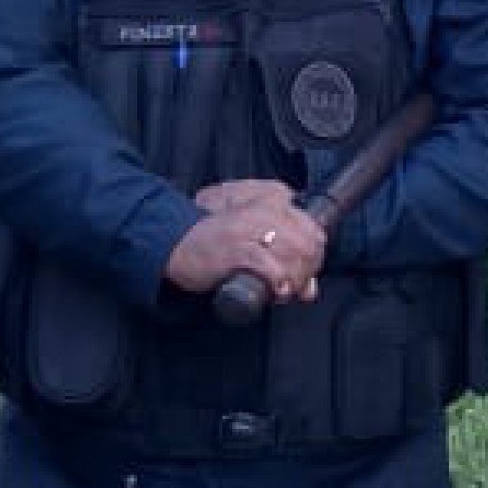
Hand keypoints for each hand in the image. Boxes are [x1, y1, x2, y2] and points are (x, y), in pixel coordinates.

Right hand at [163, 198, 326, 300]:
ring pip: (296, 254)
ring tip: (282, 290)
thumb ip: (284, 254)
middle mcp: (265, 208)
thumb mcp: (251, 233)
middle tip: (294, 285)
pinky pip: (272, 268)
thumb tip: (310, 289)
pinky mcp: (237, 248)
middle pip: (310, 242)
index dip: (314, 256)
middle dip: (307, 270)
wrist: (174, 239)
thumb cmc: (212, 237)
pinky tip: (274, 290)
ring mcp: (251, 227)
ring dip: (295, 279)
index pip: (313, 227)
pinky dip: (278, 282)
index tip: (304, 271)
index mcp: (271, 197)